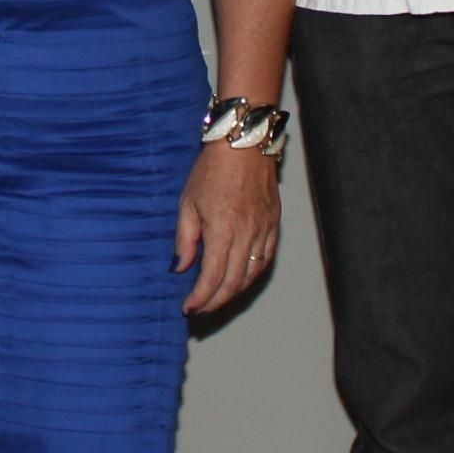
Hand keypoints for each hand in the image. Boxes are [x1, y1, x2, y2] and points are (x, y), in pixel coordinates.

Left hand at [175, 141, 281, 314]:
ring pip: (252, 275)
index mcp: (222, 232)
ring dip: (235, 292)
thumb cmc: (212, 169)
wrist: (243, 144)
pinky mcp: (273, 224)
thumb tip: (180, 267)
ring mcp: (264, 231)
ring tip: (218, 298)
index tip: (188, 307)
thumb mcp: (187, 204)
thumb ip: (184, 240)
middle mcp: (247, 236)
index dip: (200, 298)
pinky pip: (266, 259)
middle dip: (216, 301)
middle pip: (234, 283)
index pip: (212, 278)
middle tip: (201, 308)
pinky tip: (242, 279)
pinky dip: (253, 275)